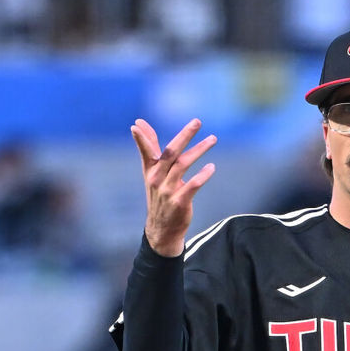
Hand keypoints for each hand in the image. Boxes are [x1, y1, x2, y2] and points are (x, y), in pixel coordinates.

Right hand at [130, 118, 217, 256]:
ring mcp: (168, 191)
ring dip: (199, 150)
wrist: (162, 230)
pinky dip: (203, 175)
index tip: (136, 125)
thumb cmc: (159, 196)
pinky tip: (211, 167)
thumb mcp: (152, 172)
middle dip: (184, 136)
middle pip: (170, 153)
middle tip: (197, 121)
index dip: (142, 140)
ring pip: (183, 165)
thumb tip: (139, 124)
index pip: (146, 152)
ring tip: (213, 139)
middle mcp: (157, 179)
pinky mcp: (180, 202)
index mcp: (151, 171)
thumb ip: (149, 148)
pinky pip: (193, 185)